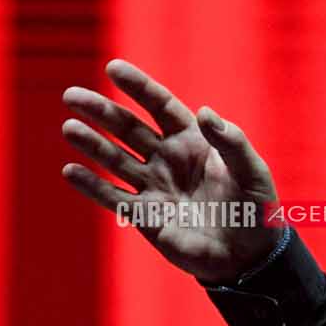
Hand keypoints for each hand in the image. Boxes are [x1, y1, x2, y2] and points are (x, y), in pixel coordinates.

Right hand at [60, 59, 284, 284]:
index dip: (138, 87)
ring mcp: (154, 186)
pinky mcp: (146, 216)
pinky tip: (70, 171)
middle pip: (128, 128)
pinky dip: (92, 186)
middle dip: (101, 111)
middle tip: (72, 95)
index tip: (113, 68)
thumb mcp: (252, 171)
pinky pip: (113, 197)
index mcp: (193, 140)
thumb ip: (231, 141)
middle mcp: (168, 159)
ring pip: (115, 159)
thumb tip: (205, 111)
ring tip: (70, 128)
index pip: (160, 106)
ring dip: (92, 144)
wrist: (250, 257)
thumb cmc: (256, 209)